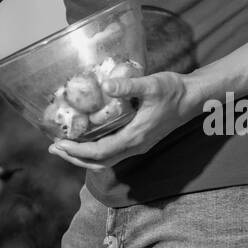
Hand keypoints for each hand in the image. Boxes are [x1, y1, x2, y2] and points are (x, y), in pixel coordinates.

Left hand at [48, 71, 200, 170]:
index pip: (100, 152)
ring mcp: (138, 146)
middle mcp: (135, 146)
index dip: (77, 151)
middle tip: (53, 148)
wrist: (194, 98)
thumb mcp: (151, 84)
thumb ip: (128, 86)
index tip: (58, 144)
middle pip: (99, 162)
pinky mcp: (139, 141)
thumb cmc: (173, 90)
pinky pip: (112, 153)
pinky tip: (86, 138)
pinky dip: (95, 150)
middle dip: (74, 158)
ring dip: (83, 156)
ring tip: (64, 146)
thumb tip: (105, 86)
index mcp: (135, 137)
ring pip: (106, 160)